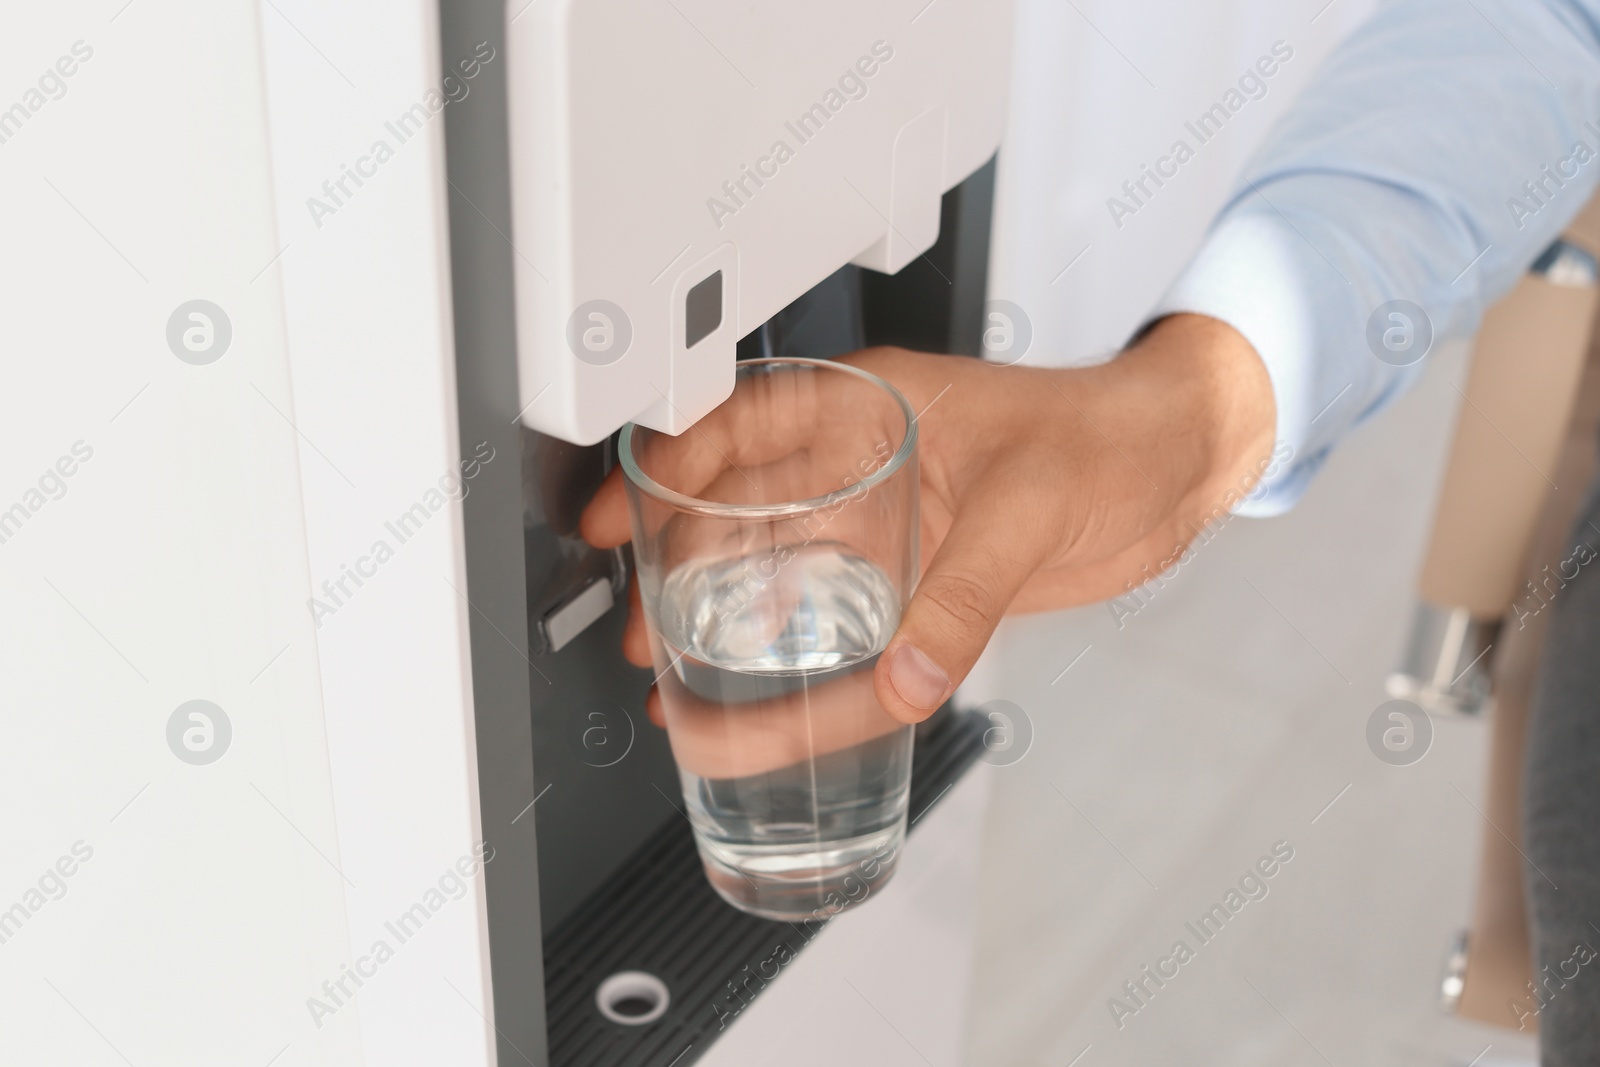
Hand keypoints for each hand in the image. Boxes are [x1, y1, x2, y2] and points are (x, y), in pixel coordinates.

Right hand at [581, 313, 1274, 723]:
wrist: (1179, 464)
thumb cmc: (1111, 436)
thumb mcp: (1028, 509)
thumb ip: (962, 599)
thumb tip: (902, 681)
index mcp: (872, 407)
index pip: (738, 423)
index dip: (667, 465)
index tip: (618, 513)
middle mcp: (867, 460)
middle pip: (738, 505)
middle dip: (676, 563)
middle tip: (641, 630)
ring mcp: (889, 516)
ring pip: (775, 561)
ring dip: (723, 613)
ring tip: (676, 670)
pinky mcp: (920, 569)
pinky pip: (835, 608)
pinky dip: (796, 647)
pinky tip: (765, 686)